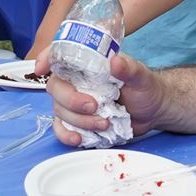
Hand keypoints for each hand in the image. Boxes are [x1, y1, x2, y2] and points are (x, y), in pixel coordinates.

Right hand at [48, 51, 163, 143]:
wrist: (153, 111)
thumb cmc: (146, 87)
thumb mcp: (141, 76)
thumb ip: (129, 68)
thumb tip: (115, 62)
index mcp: (88, 64)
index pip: (60, 56)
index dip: (46, 58)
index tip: (41, 67)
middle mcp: (76, 82)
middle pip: (55, 88)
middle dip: (71, 100)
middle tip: (93, 106)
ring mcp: (75, 104)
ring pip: (59, 111)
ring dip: (79, 120)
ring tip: (104, 123)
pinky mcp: (78, 122)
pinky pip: (62, 129)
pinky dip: (67, 135)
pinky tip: (79, 139)